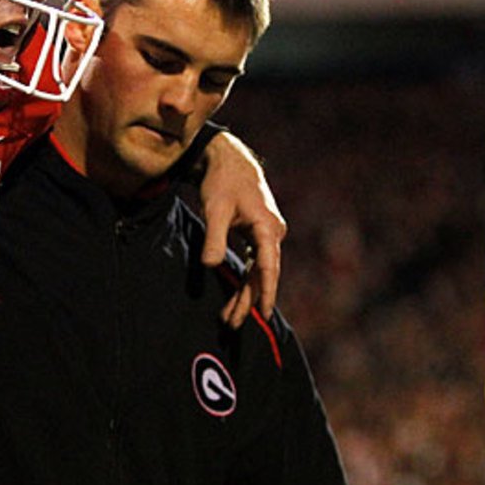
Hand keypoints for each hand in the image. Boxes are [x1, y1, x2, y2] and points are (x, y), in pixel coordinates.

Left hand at [198, 131, 285, 327]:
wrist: (228, 159)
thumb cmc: (222, 181)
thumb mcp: (215, 208)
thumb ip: (214, 238)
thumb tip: (211, 266)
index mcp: (268, 228)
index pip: (268, 267)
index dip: (265, 292)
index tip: (263, 314)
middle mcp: (274, 232)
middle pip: (263, 273)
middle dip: (248, 300)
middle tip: (231, 324)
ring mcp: (269, 233)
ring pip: (259, 270)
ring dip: (246, 293)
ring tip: (230, 317)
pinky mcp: (260, 233)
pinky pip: (256, 262)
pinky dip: (246, 278)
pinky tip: (237, 297)